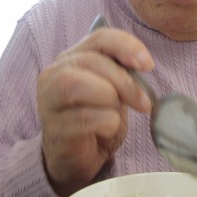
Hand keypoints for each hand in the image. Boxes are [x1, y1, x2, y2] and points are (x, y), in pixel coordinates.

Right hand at [37, 25, 153, 196]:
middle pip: (91, 60)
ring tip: (118, 113)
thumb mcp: (114, 89)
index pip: (99, 37)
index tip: (148, 65)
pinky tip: (108, 129)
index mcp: (72, 58)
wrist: (79, 159)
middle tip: (143, 102)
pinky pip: (83, 118)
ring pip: (76, 84)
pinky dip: (105, 122)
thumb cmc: (97, 119)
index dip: (126, 46)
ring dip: (109, 98)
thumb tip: (143, 64)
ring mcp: (49, 102)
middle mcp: (54, 74)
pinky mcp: (53, 129)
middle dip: (123, 81)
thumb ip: (123, 72)